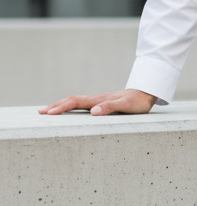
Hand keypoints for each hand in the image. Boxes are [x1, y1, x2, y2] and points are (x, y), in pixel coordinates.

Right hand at [39, 89, 158, 115]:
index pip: (76, 103)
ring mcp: (98, 100)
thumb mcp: (126, 105)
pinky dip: (71, 106)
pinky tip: (68, 110)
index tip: (49, 113)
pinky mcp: (102, 103)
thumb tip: (93, 112)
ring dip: (61, 105)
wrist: (147, 93)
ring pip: (76, 101)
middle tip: (40, 112)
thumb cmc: (138, 101)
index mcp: (99, 100)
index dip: (62, 108)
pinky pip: (82, 104)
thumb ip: (111, 107)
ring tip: (49, 111)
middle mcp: (96, 99)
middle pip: (72, 100)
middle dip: (56, 106)